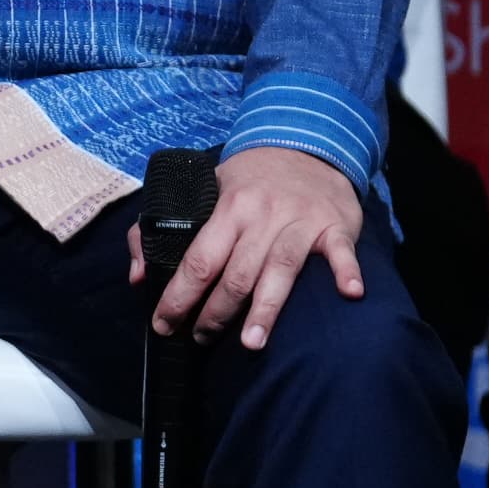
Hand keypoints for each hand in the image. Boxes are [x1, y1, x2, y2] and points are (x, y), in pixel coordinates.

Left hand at [131, 144, 363, 349]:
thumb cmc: (248, 180)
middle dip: (216, 312)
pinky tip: (349, 293)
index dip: (179, 296)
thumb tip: (139, 277)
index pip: (198, 260)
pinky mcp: (335, 226)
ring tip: (251, 343)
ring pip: (282, 269)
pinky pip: (340, 251)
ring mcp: (301, 221)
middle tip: (202, 340)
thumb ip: (158, 230)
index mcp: (227, 209)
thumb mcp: (199, 191)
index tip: (164, 325)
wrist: (305, 144)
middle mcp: (263, 217)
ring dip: (266, 308)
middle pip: (237, 273)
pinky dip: (345, 271)